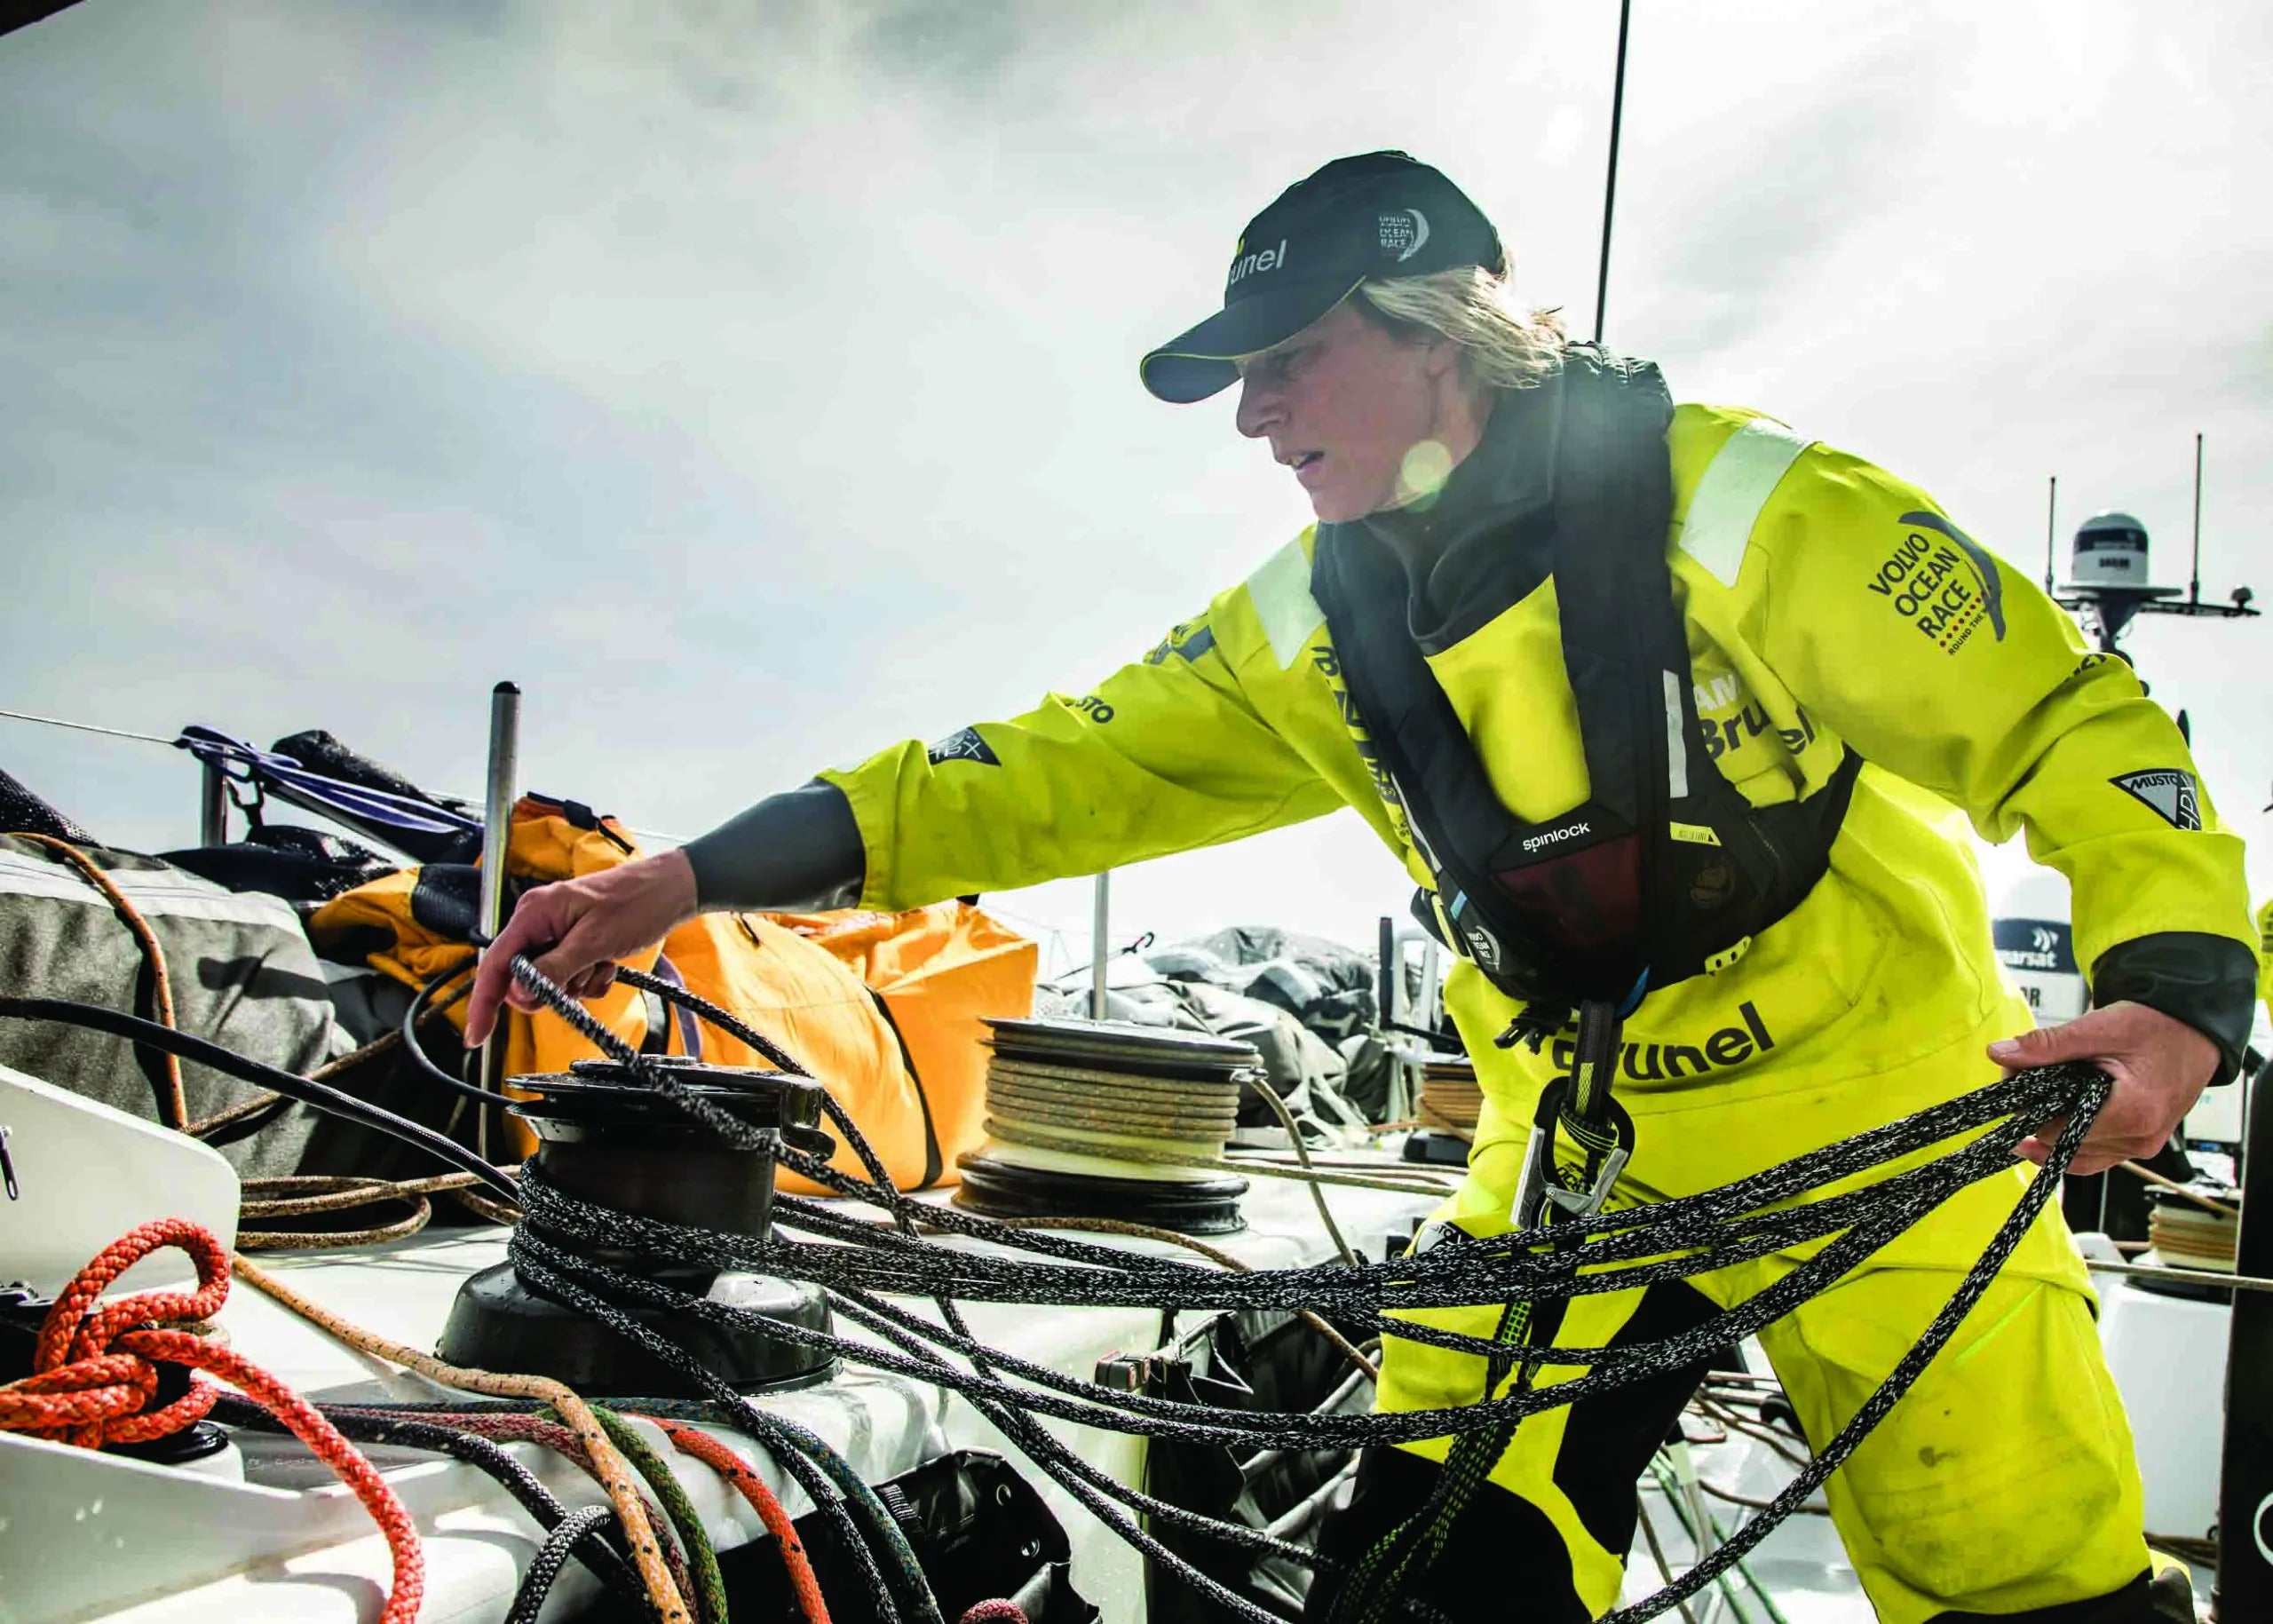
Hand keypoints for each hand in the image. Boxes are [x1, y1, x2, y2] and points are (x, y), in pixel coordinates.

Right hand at [464, 849, 699, 1045]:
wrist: (672, 890)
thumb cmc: (637, 903)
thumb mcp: (595, 941)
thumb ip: (554, 968)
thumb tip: (518, 994)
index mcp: (534, 914)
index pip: (495, 963)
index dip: (484, 1001)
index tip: (478, 1035)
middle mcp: (538, 922)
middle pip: (521, 978)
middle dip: (551, 988)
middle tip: (581, 976)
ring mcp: (556, 932)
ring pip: (549, 982)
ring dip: (578, 983)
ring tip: (602, 962)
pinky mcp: (574, 943)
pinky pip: (570, 977)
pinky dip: (589, 978)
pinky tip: (608, 963)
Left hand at [1987, 1000, 2218, 1176]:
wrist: (2193, 1030)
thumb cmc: (2154, 1026)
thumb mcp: (2098, 1029)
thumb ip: (2047, 1046)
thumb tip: (1999, 1054)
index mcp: (2131, 1115)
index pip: (2056, 1130)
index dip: (2027, 1104)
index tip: (2015, 1076)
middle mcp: (2140, 1139)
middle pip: (2063, 1142)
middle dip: (2035, 1113)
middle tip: (2020, 1077)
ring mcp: (2143, 1146)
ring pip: (2077, 1155)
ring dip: (2051, 1128)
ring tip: (2036, 1092)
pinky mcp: (2142, 1143)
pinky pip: (2096, 1156)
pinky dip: (2071, 1141)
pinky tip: (2048, 1125)